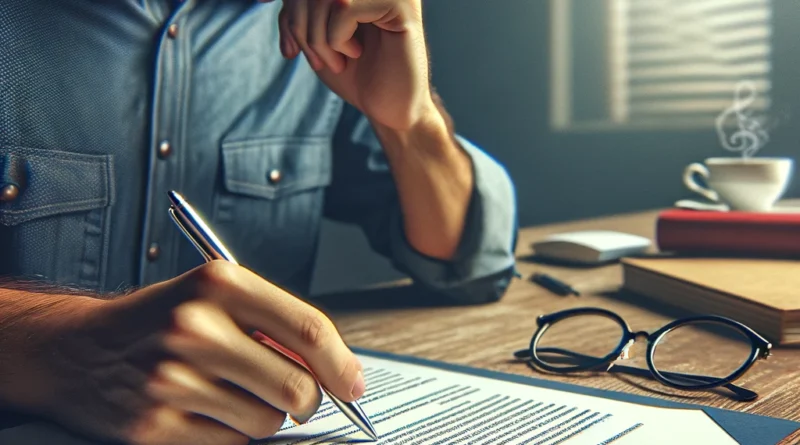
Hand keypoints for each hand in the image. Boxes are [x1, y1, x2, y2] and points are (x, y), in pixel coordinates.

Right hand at [3, 261, 363, 444]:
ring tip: (234, 394)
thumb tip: (333, 368)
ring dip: (265, 416)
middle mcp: (196, 327)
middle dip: (309, 400)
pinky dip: (232, 434)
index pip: (308, 329)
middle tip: (301, 398)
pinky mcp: (156, 423)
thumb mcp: (213, 296)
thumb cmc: (158, 320)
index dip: (342, 364)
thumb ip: (274, 323)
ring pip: (268, 422)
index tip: (354, 384)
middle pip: (296, 386)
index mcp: (219, 283)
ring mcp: (173, 378)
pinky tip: (207, 410)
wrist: (75, 349)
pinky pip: (231, 444)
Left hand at [277, 0, 437, 130]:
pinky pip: (343, 7)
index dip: (287, 3)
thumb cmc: (355, 74)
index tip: (265, 9)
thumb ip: (298, 10)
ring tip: (334, 62)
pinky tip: (354, 54)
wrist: (389, 110)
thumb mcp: (315, 37)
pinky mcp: (401, 6)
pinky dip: (336, 38)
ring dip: (316, 36)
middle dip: (298, 23)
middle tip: (313, 59)